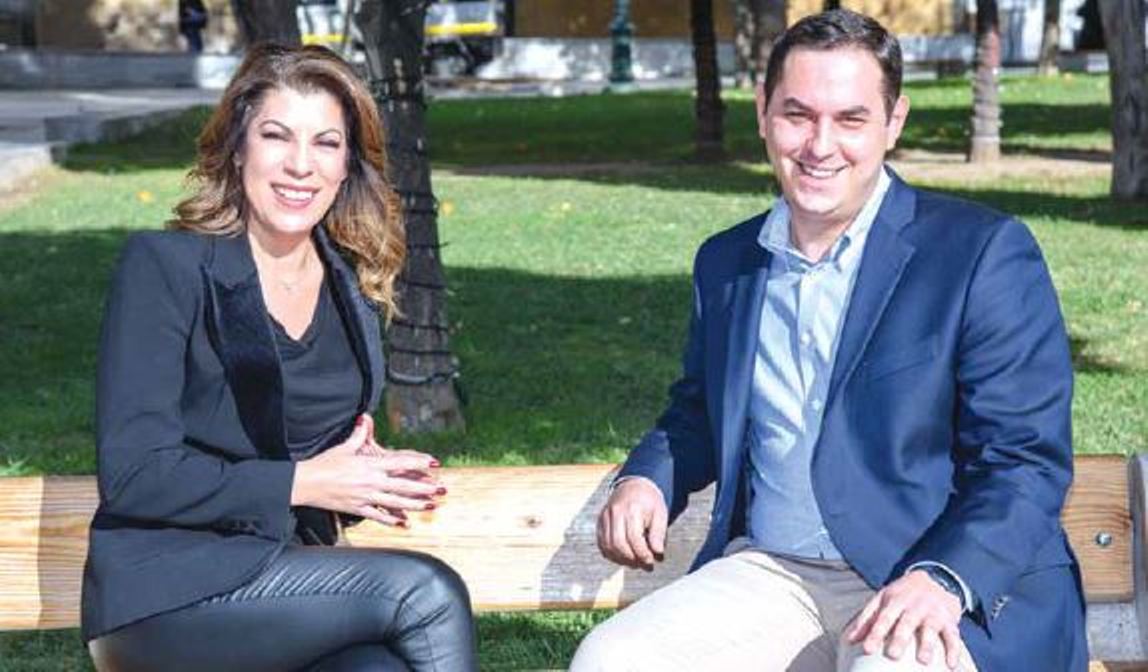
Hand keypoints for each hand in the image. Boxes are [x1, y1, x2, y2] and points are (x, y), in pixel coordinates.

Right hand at [292, 414, 443, 526]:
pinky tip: (405, 524)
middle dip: (425, 487)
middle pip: (404, 485)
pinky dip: (392, 520)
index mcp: (370, 464)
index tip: (434, 462)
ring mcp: (365, 496)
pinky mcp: (358, 508)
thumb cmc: (324, 464)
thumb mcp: (344, 447)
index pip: (400, 462)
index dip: (419, 462)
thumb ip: (359, 434)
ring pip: (396, 502)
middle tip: (442, 489)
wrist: (305, 483)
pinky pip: (378, 515)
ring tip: (431, 506)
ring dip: (416, 505)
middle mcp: (371, 481)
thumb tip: (364, 418)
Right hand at [596, 478, 667, 570]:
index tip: (651, 562)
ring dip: (621, 559)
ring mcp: (605, 516)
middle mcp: (615, 512)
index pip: (634, 538)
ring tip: (634, 562)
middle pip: (618, 544)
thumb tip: (657, 553)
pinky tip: (622, 557)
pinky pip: (601, 543)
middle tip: (643, 565)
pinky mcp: (600, 521)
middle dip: (631, 559)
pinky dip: (611, 554)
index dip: (642, 554)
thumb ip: (659, 534)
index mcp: (632, 509)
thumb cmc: (648, 500)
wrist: (635, 485)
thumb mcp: (660, 514)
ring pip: (608, 545)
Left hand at [845, 570, 968, 668]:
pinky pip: (953, 636)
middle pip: (906, 623)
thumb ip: (867, 619)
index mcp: (895, 601)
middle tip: (893, 655)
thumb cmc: (902, 595)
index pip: (883, 617)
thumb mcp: (883, 600)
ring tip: (924, 660)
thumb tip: (849, 639)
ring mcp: (933, 613)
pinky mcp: (950, 621)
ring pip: (931, 629)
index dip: (874, 633)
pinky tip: (951, 665)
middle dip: (900, 639)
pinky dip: (954, 650)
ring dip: (928, 644)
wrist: (935, 579)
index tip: (867, 649)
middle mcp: (914, 606)